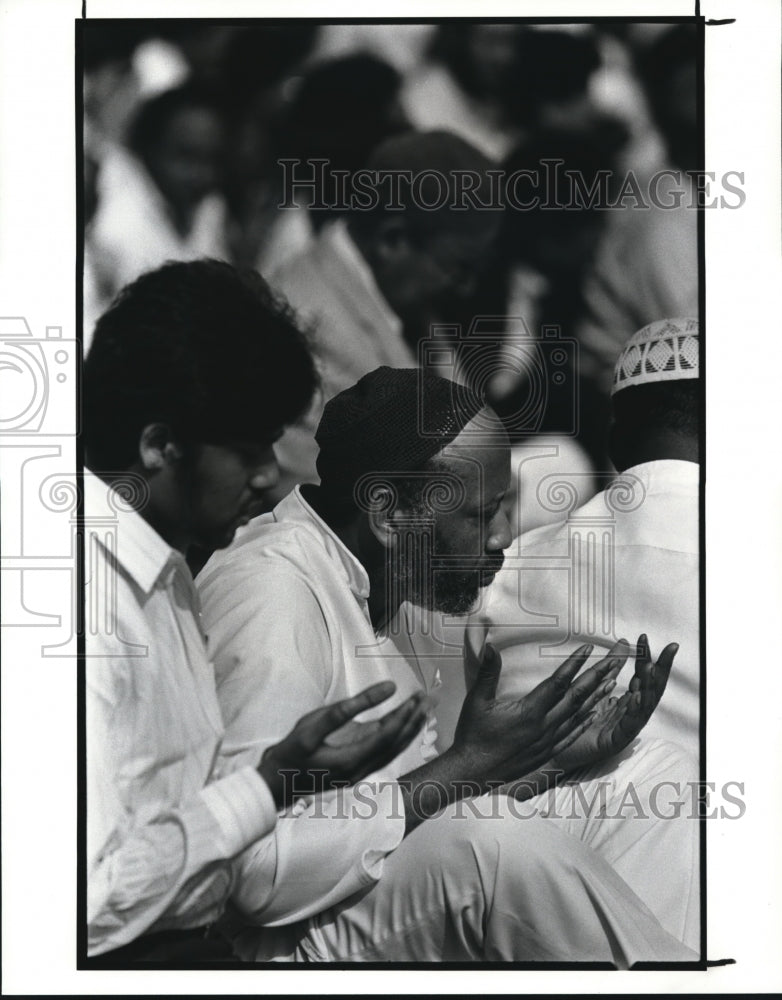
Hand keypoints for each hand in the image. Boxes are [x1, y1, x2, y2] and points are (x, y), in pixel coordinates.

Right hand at [258, 682, 427, 808]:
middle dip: (413, 719)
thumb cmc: (290, 753)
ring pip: (393, 751)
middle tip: (429, 698)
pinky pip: (384, 754)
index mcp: (352, 761)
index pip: (387, 736)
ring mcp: (359, 774)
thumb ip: (347, 708)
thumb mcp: (313, 726)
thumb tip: (383, 690)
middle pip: (396, 744)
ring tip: (423, 710)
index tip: (414, 696)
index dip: (403, 715)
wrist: (274, 785)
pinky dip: (397, 739)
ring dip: (409, 729)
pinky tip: (402, 726)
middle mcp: (361, 771)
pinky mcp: (355, 772)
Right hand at [449, 621, 629, 787]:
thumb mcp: (477, 701)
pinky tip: (596, 713)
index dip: (575, 664)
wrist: (473, 773)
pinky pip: (572, 734)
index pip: (558, 682)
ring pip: (579, 715)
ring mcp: (548, 741)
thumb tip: (491, 647)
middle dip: (596, 677)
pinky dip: (586, 722)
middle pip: (576, 697)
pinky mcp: (547, 752)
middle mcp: (544, 726)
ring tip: (612, 682)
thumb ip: (488, 673)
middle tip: (614, 661)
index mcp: (529, 712)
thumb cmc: (473, 736)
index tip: (588, 648)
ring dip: (597, 698)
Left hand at [550, 634, 677, 773]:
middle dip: (661, 669)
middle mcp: (631, 714)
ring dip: (649, 687)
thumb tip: (624, 641)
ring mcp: (625, 729)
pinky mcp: (614, 742)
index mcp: (629, 702)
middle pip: (652, 690)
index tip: (646, 637)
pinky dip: (634, 711)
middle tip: (669, 649)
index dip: (649, 657)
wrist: (559, 746)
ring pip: (644, 707)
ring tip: (651, 667)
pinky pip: (628, 726)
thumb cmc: (580, 717)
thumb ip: (612, 666)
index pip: (645, 678)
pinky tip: (636, 697)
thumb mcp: (598, 686)